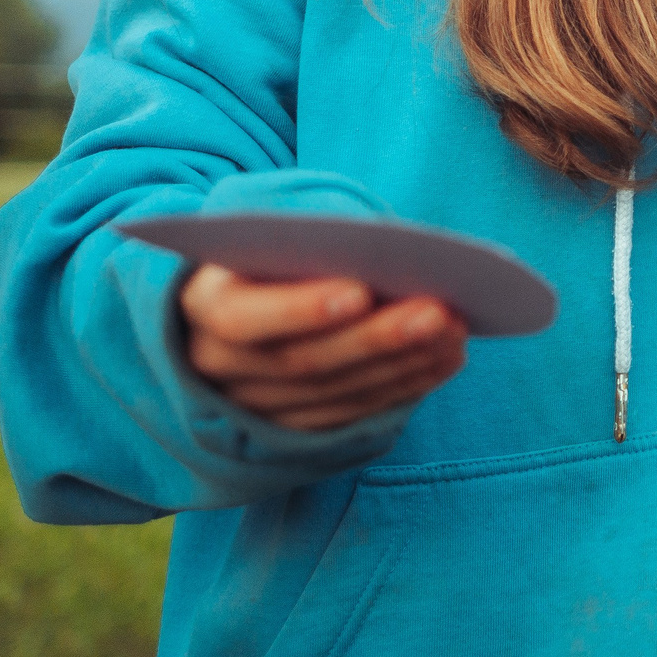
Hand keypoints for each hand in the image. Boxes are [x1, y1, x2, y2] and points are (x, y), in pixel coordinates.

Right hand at [180, 264, 468, 431]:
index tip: (361, 291)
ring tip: (455, 330)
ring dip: (402, 363)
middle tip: (440, 311)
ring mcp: (251, 403)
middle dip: (376, 338)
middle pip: (300, 362)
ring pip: (331, 392)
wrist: (241, 293)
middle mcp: (215, 363)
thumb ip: (310, 240)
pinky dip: (403, 385)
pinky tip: (445, 358)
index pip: (240, 317)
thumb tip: (384, 249)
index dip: (300, 309)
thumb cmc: (269, 248)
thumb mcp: (272, 231)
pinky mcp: (290, 425)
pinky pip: (350, 413)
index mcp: (201, 303)